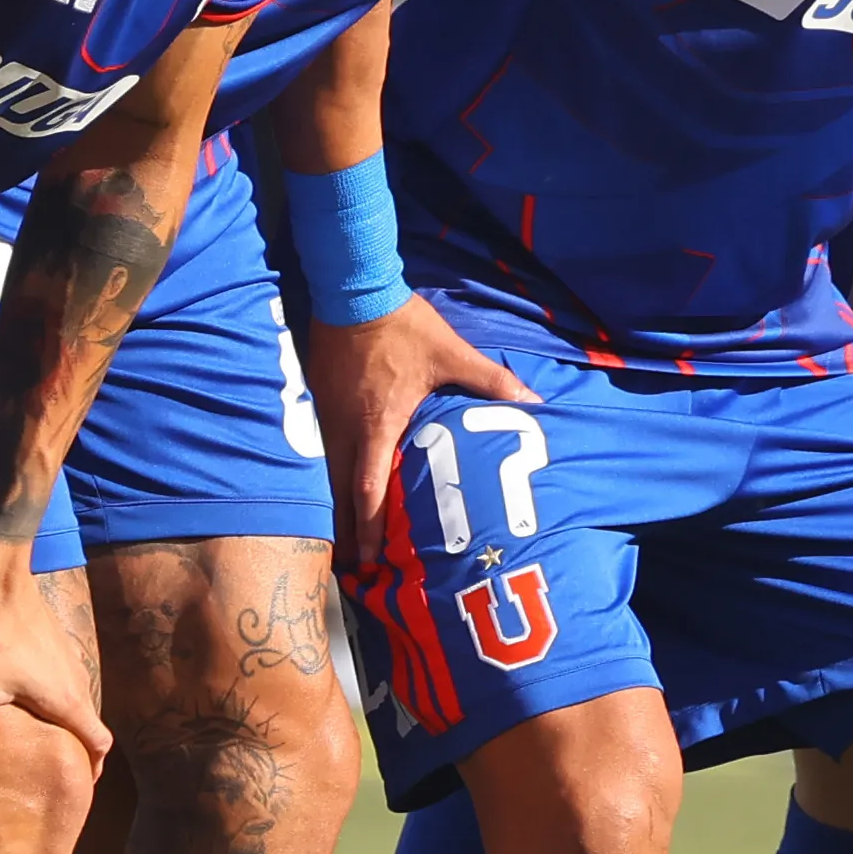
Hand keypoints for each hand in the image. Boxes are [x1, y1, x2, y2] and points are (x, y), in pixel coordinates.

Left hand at [0, 557, 110, 785]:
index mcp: (66, 699)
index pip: (98, 743)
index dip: (92, 768)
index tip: (81, 785)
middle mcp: (73, 677)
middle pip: (85, 721)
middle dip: (73, 747)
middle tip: (52, 769)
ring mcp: (62, 653)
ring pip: (70, 695)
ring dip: (58, 717)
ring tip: (32, 735)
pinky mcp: (46, 635)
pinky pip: (54, 673)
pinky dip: (44, 691)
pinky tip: (13, 691)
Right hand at [307, 295, 524, 565]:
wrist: (352, 290)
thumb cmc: (402, 327)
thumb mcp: (451, 354)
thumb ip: (489, 381)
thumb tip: (533, 399)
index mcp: (377, 424)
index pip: (367, 487)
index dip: (368, 526)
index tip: (368, 556)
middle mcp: (346, 427)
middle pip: (340, 490)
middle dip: (346, 527)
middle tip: (352, 563)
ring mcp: (328, 413)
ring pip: (328, 470)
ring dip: (335, 503)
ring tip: (343, 535)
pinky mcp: (319, 398)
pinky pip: (323, 446)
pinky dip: (330, 472)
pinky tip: (337, 483)